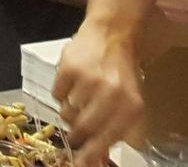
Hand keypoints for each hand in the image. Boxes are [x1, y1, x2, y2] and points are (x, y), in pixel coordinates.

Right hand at [53, 26, 143, 165]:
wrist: (112, 34)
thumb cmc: (121, 74)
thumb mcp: (128, 104)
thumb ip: (113, 131)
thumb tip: (93, 160)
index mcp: (131, 108)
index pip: (105, 140)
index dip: (89, 155)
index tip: (78, 164)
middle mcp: (112, 95)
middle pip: (82, 129)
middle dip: (76, 134)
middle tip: (75, 132)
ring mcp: (89, 81)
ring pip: (67, 113)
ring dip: (69, 110)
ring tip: (80, 97)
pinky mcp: (69, 68)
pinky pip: (56, 94)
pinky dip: (61, 93)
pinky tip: (72, 83)